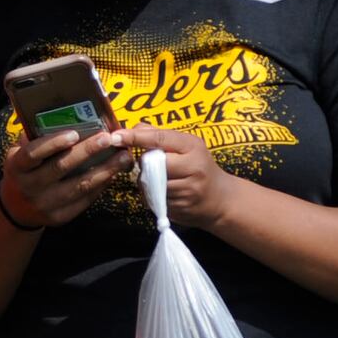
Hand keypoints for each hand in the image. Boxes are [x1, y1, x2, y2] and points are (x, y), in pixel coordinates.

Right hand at [0, 129, 132, 228]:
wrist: (15, 209)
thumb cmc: (23, 172)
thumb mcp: (18, 155)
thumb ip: (34, 139)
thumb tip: (62, 118)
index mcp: (17, 166)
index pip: (33, 154)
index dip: (53, 143)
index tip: (74, 133)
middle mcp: (30, 186)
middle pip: (61, 168)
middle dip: (87, 152)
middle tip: (107, 138)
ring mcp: (45, 204)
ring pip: (79, 186)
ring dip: (104, 170)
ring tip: (122, 157)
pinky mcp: (60, 217)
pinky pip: (84, 200)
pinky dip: (100, 186)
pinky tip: (113, 174)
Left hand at [112, 127, 234, 230]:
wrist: (220, 200)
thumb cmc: (199, 166)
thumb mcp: (187, 145)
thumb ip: (160, 135)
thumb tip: (134, 128)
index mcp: (193, 147)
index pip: (160, 138)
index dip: (136, 137)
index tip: (117, 135)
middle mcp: (193, 168)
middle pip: (152, 163)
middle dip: (145, 163)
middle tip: (153, 164)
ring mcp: (187, 191)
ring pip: (149, 183)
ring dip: (147, 181)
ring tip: (160, 179)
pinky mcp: (179, 209)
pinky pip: (153, 200)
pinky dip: (152, 195)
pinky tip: (163, 192)